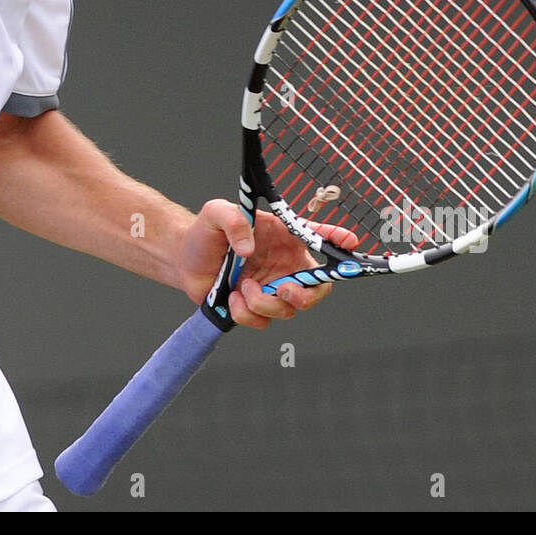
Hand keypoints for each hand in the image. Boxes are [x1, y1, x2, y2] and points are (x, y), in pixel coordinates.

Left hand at [177, 198, 333, 329]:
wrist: (184, 259)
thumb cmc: (206, 232)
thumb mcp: (216, 213)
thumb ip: (233, 220)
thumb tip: (249, 248)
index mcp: (285, 238)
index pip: (320, 239)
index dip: (339, 242)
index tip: (351, 242)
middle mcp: (285, 265)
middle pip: (318, 288)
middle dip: (306, 295)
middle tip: (283, 289)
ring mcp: (272, 289)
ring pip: (289, 310)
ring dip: (264, 303)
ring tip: (242, 287)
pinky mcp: (257, 308)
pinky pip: (264, 321)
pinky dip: (247, 314)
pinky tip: (232, 298)